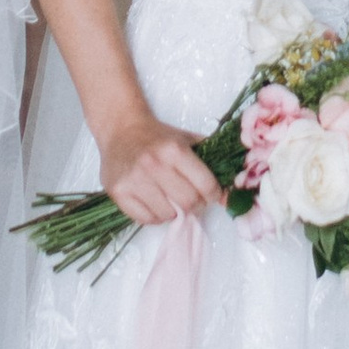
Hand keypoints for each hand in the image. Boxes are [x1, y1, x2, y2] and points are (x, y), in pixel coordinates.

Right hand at [99, 114, 221, 228]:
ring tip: (169, 198)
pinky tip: (154, 202)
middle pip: (188, 203)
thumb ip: (211, 162)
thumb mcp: (187, 140)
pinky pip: (145, 219)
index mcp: (175, 150)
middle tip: (191, 199)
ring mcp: (134, 179)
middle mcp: (154, 164)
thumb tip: (231, 195)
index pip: (206, 186)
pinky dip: (154, 216)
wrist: (121, 129)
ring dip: (173, 211)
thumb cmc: (158, 137)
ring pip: (167, 214)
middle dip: (195, 205)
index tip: (209, 194)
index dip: (213, 194)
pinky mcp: (118, 192)